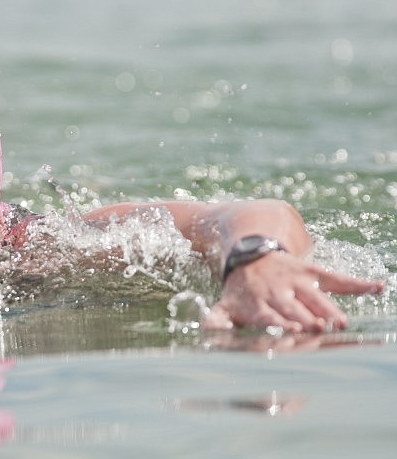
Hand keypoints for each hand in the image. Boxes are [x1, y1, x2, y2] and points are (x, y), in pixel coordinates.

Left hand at [202, 251, 383, 332]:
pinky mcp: (312, 272)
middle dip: (306, 319)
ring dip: (328, 309)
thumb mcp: (225, 304)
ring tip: (340, 322)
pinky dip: (357, 284)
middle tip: (319, 328)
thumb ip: (217, 318)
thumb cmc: (241, 290)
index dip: (280, 323)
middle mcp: (278, 292)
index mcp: (257, 303)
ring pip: (315, 297)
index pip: (270, 316)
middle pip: (295, 308)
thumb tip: (206, 328)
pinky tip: (377, 287)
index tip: (292, 330)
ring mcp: (296, 281)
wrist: (250, 255)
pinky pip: (336, 278)